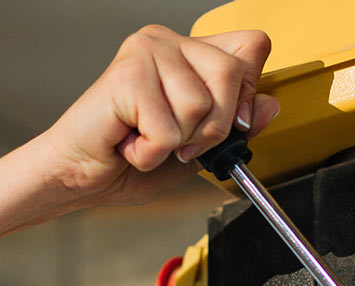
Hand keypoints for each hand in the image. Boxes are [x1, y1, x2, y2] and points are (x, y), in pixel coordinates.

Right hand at [39, 25, 279, 207]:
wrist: (84, 175)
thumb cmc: (135, 160)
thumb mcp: (202, 149)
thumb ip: (235, 127)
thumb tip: (270, 104)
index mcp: (193, 54)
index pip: (251, 46)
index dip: (250, 89)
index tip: (233, 123)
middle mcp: (170, 42)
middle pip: (232, 73)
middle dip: (214, 127)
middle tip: (180, 142)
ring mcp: (147, 51)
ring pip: (200, 106)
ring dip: (178, 143)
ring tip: (148, 139)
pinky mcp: (127, 74)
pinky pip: (168, 129)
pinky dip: (152, 152)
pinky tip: (131, 144)